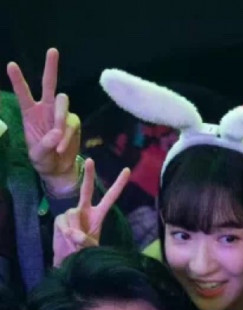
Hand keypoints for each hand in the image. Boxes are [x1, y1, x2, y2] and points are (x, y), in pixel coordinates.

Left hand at [7, 48, 80, 192]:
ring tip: (57, 140)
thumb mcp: (37, 155)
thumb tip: (57, 133)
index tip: (11, 65)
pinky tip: (61, 148)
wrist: (59, 169)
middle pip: (49, 84)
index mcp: (30, 112)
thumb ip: (45, 144)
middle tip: (52, 50)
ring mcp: (60, 114)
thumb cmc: (43, 160)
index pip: (23, 93)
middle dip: (51, 67)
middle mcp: (45, 109)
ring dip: (59, 119)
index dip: (18, 79)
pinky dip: (67, 135)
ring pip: (63, 104)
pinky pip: (71, 123)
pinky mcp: (73, 123)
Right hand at [52, 159, 129, 266]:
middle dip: (89, 175)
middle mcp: (85, 210)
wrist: (68, 258)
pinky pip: (64, 223)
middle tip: (90, 160)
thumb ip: (85, 240)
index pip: (110, 197)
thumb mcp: (91, 247)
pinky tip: (67, 239)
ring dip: (76, 230)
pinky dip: (67, 233)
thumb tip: (74, 233)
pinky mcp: (60, 219)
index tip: (127, 170)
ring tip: (77, 242)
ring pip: (73, 213)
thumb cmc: (84, 251)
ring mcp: (72, 213)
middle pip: (87, 189)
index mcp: (98, 214)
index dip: (118, 184)